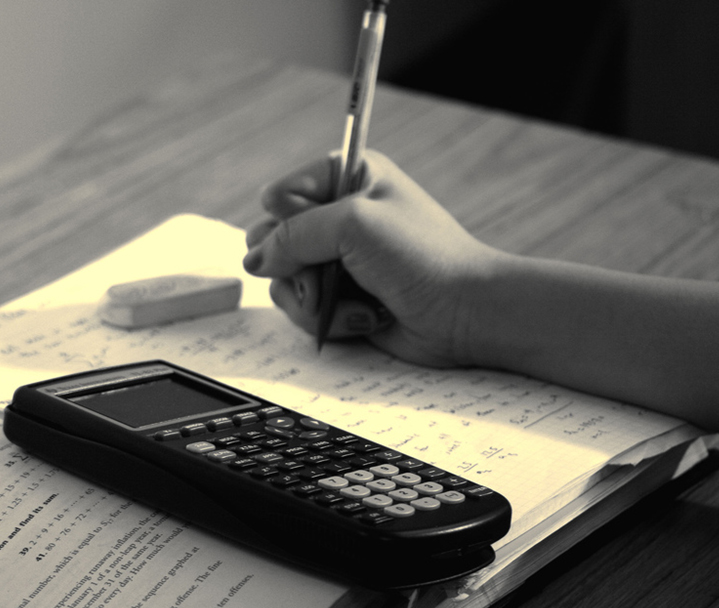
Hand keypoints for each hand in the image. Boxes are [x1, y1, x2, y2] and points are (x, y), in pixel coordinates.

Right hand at [243, 151, 497, 365]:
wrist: (465, 314)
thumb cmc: (422, 257)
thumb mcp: (352, 225)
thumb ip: (292, 234)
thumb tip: (253, 260)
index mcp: (347, 176)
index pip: (279, 195)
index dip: (288, 220)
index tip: (323, 235)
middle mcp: (339, 215)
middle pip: (273, 241)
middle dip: (296, 267)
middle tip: (329, 274)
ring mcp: (338, 261)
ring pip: (284, 282)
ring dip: (315, 300)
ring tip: (357, 302)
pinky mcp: (342, 299)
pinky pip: (304, 310)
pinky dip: (331, 320)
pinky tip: (368, 318)